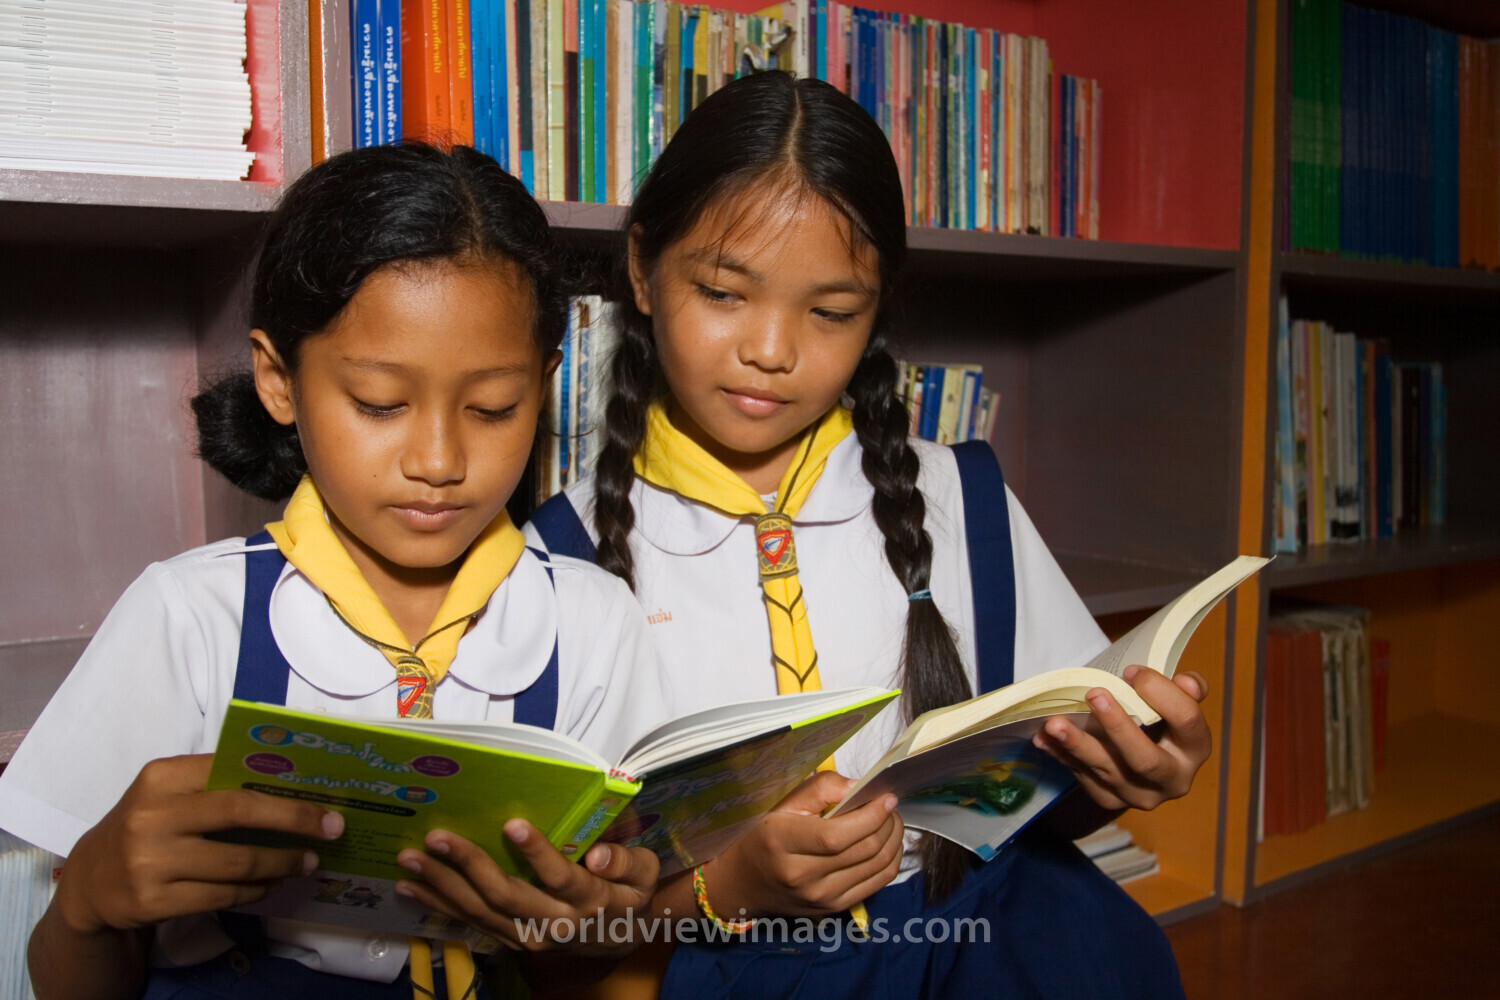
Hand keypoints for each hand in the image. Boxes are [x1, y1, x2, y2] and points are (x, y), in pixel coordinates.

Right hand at [55, 754, 345, 935]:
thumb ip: (214, 785)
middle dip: (295, 819)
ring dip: (283, 862)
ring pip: (237, 862)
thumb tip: (291, 786)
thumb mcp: (166, 795)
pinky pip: (222, 895)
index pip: (232, 771)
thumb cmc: (146, 828)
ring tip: (308, 862)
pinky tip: (272, 883)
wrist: (90, 884)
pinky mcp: (153, 901)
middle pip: (240, 811)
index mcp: (160, 777)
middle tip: (333, 828)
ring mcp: (150, 861)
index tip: (323, 791)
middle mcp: (151, 815)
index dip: (281, 782)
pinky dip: (256, 889)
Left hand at [393, 821, 658, 956]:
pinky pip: (470, 924)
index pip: (562, 878)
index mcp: (590, 901)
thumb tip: (598, 856)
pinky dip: (438, 905)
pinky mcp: (510, 941)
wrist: (621, 939)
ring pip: (480, 913)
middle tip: (436, 837)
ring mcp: (528, 938)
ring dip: (441, 885)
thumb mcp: (645, 873)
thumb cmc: (630, 892)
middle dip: (468, 865)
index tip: (512, 823)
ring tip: (409, 859)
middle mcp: (555, 924)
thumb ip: (626, 861)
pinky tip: (410, 886)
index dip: (538, 853)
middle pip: (506, 897)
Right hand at [705, 770, 902, 919]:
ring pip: (877, 866)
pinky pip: (877, 883)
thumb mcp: (782, 803)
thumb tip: (859, 787)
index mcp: (782, 843)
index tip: (886, 797)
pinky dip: (890, 860)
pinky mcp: (834, 908)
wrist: (744, 883)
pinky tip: (887, 843)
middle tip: (889, 806)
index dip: (870, 815)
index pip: (837, 835)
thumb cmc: (764, 835)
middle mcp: (802, 876)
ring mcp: (820, 897)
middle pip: (864, 849)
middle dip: (888, 822)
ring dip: (893, 839)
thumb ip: (821, 788)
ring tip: (890, 821)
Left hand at [1032, 665, 1212, 811]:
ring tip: (1053, 723)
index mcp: (1195, 750)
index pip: (1186, 721)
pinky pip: (1083, 777)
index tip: (1130, 672)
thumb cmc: (1160, 719)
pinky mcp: (1110, 800)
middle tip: (1093, 694)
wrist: (1143, 757)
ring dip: (1078, 745)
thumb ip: (1184, 691)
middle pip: (1145, 759)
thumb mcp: (1177, 703)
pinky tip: (1043, 739)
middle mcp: (1172, 780)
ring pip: (1107, 771)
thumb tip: (1186, 683)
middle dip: (1117, 726)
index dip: (1161, 694)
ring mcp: (1139, 795)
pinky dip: (1061, 756)